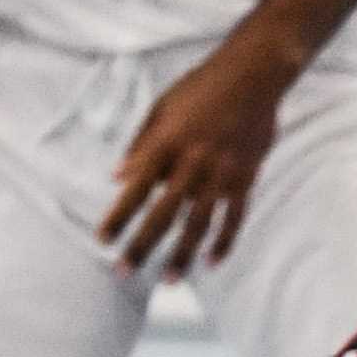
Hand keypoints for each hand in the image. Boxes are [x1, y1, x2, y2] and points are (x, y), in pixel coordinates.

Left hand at [101, 36, 296, 277]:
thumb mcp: (161, 108)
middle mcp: (192, 163)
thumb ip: (140, 145)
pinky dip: (224, 241)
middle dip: (142, 246)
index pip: (134, 189)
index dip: (117, 217)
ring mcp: (222, 173)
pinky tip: (211, 261)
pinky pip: (235, 217)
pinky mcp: (246, 177)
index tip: (103, 240)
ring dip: (182, 254)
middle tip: (125, 272)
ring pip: (199, 223)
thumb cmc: (201, 87)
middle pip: (163, 214)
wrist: (253, 76)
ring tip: (170, 280)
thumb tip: (118, 177)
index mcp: (166, 144)